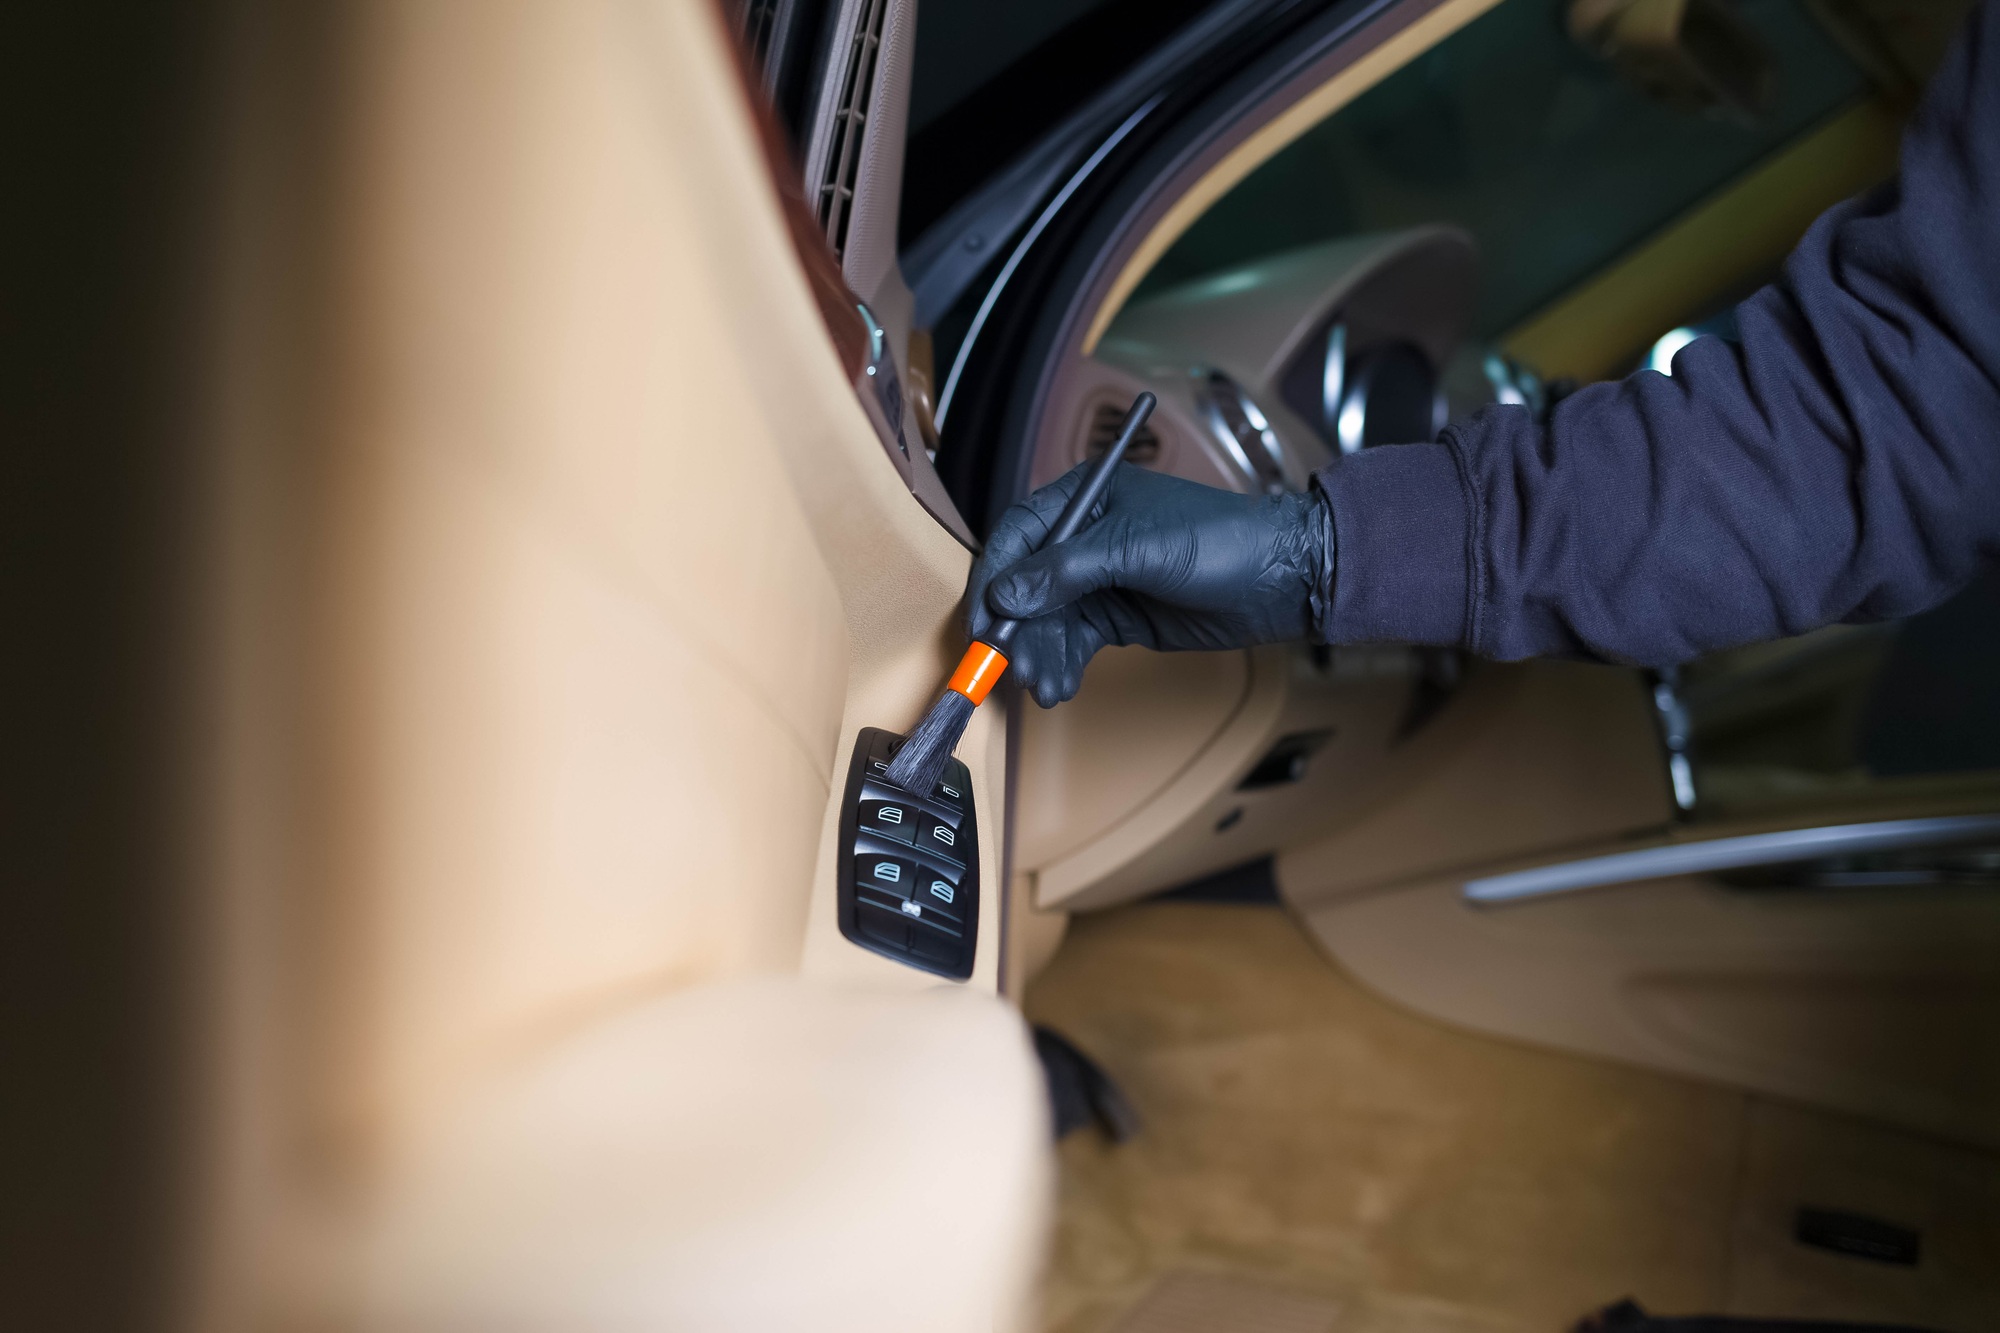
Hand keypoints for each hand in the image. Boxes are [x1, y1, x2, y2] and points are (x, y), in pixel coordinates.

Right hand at [966, 463, 1333, 706]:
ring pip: (1050, 621)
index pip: (1018, 535)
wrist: (1283, 579)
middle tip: (1015, 669)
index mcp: (1085, 498)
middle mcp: (1085, 537)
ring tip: (1045, 686)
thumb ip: (1068, 570)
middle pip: (1028, 586)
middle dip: (1019, 631)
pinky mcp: (1119, 616)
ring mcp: (1102, 579)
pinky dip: (1064, 664)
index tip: (984, 622)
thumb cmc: (1220, 540)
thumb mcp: (1138, 548)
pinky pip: (1075, 642)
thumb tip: (1007, 594)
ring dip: (1041, 655)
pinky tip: (1061, 686)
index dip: (995, 579)